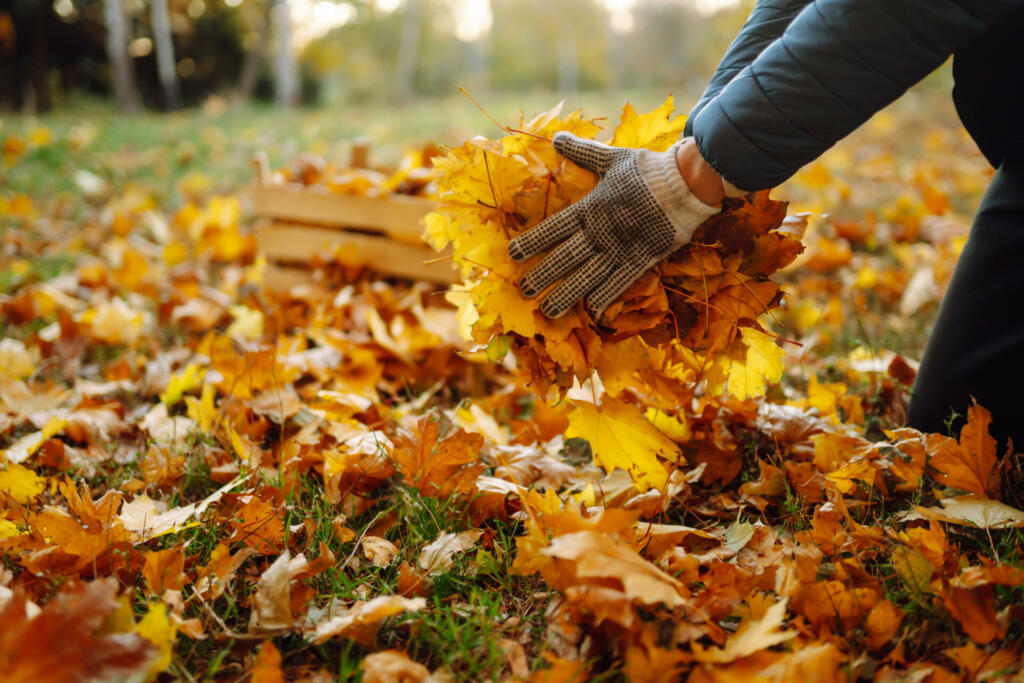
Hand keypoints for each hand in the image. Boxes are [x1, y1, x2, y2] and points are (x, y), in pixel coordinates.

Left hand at [508, 132, 719, 319]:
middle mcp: (601, 231)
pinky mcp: (641, 258)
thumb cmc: (648, 169)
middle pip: (565, 257)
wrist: (685, 183)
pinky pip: (620, 281)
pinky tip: (592, 311)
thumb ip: (582, 152)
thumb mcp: (612, 158)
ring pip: (587, 275)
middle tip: (523, 291)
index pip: (554, 227)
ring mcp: (621, 247)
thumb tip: (557, 136)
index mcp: (591, 207)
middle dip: (543, 275)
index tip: (512, 255)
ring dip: (567, 294)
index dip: (532, 241)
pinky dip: (606, 296)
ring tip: (549, 311)